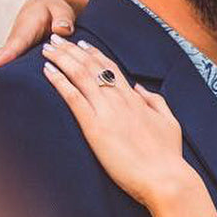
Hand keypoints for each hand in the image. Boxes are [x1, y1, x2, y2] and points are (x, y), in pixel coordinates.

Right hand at [0, 0, 87, 77]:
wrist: (47, 6)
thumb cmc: (55, 9)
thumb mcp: (61, 9)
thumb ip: (62, 19)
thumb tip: (63, 29)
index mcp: (27, 29)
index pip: (17, 44)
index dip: (7, 55)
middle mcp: (16, 41)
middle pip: (2, 56)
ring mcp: (15, 49)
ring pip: (1, 62)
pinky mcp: (17, 55)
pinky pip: (6, 65)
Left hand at [41, 35, 194, 207]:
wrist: (165, 178)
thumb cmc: (168, 156)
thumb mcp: (170, 123)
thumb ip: (155, 102)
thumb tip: (140, 88)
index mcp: (136, 99)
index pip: (112, 69)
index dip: (95, 54)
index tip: (82, 44)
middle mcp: (120, 100)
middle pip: (92, 66)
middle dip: (72, 50)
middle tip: (56, 38)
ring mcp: (107, 112)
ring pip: (81, 75)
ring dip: (62, 58)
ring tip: (47, 47)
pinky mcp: (95, 127)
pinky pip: (73, 97)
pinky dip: (59, 81)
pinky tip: (47, 71)